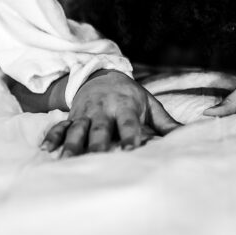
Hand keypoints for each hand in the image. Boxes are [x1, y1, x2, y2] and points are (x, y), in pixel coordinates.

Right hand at [42, 70, 180, 156]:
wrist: (102, 74)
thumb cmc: (130, 95)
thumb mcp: (149, 104)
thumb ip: (166, 123)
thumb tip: (189, 136)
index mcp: (124, 106)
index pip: (128, 124)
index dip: (128, 137)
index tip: (129, 151)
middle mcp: (103, 109)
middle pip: (100, 128)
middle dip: (97, 144)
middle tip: (96, 160)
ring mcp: (85, 113)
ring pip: (77, 129)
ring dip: (71, 144)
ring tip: (66, 160)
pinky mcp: (72, 117)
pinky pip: (60, 126)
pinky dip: (52, 136)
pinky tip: (46, 149)